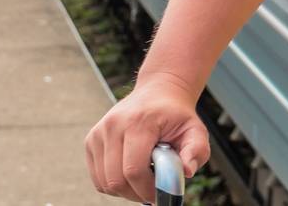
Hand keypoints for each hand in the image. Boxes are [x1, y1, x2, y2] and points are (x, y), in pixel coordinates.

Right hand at [84, 75, 208, 200]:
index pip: (134, 169)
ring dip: (124, 190)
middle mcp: (114, 125)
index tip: (159, 194)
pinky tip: (131, 173)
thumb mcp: (195, 130)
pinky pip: (98, 178)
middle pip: (116, 180)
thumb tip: (186, 172)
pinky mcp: (91, 140)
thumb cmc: (177, 115)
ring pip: (104, 182)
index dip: (146, 189)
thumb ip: (196, 151)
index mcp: (139, 122)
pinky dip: (113, 183)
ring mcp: (99, 133)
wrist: (159, 92)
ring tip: (143, 178)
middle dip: (136, 194)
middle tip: (152, 191)